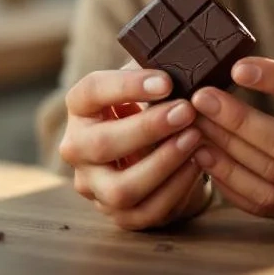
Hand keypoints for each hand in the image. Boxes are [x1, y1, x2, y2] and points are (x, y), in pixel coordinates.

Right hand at [58, 66, 211, 229]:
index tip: (166, 81)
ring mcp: (94, 186)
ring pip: (121, 188)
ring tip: (195, 138)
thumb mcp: (148, 86)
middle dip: (149, 128)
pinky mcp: (118, 213)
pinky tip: (197, 164)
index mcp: (80, 109)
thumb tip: (184, 61)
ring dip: (163, 163)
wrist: (149, 152)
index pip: (90, 92)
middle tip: (187, 111)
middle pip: (102, 144)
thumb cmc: (150, 108)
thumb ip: (157, 74)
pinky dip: (176, 188)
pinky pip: (146, 211)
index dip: (126, 86)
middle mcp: (76, 149)